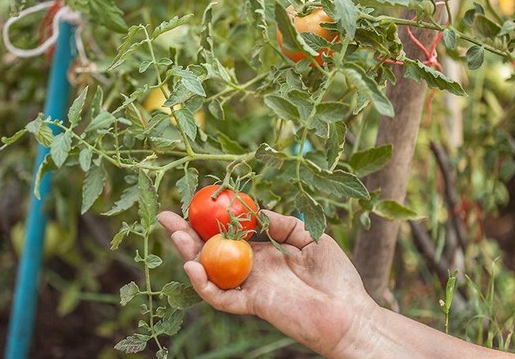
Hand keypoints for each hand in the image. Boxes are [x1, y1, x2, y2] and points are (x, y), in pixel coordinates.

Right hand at [158, 209, 377, 356]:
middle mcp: (251, 267)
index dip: (209, 220)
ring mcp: (249, 286)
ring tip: (174, 235)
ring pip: (210, 272)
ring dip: (189, 255)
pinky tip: (194, 266)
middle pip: (210, 250)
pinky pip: (221, 296)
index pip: (228, 233)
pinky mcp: (253, 304)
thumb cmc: (335, 275)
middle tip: (165, 217)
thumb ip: (279, 222)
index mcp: (262, 251)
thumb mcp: (308, 235)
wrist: (349, 312)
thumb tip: (254, 211)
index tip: (193, 203)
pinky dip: (204, 284)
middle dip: (187, 234)